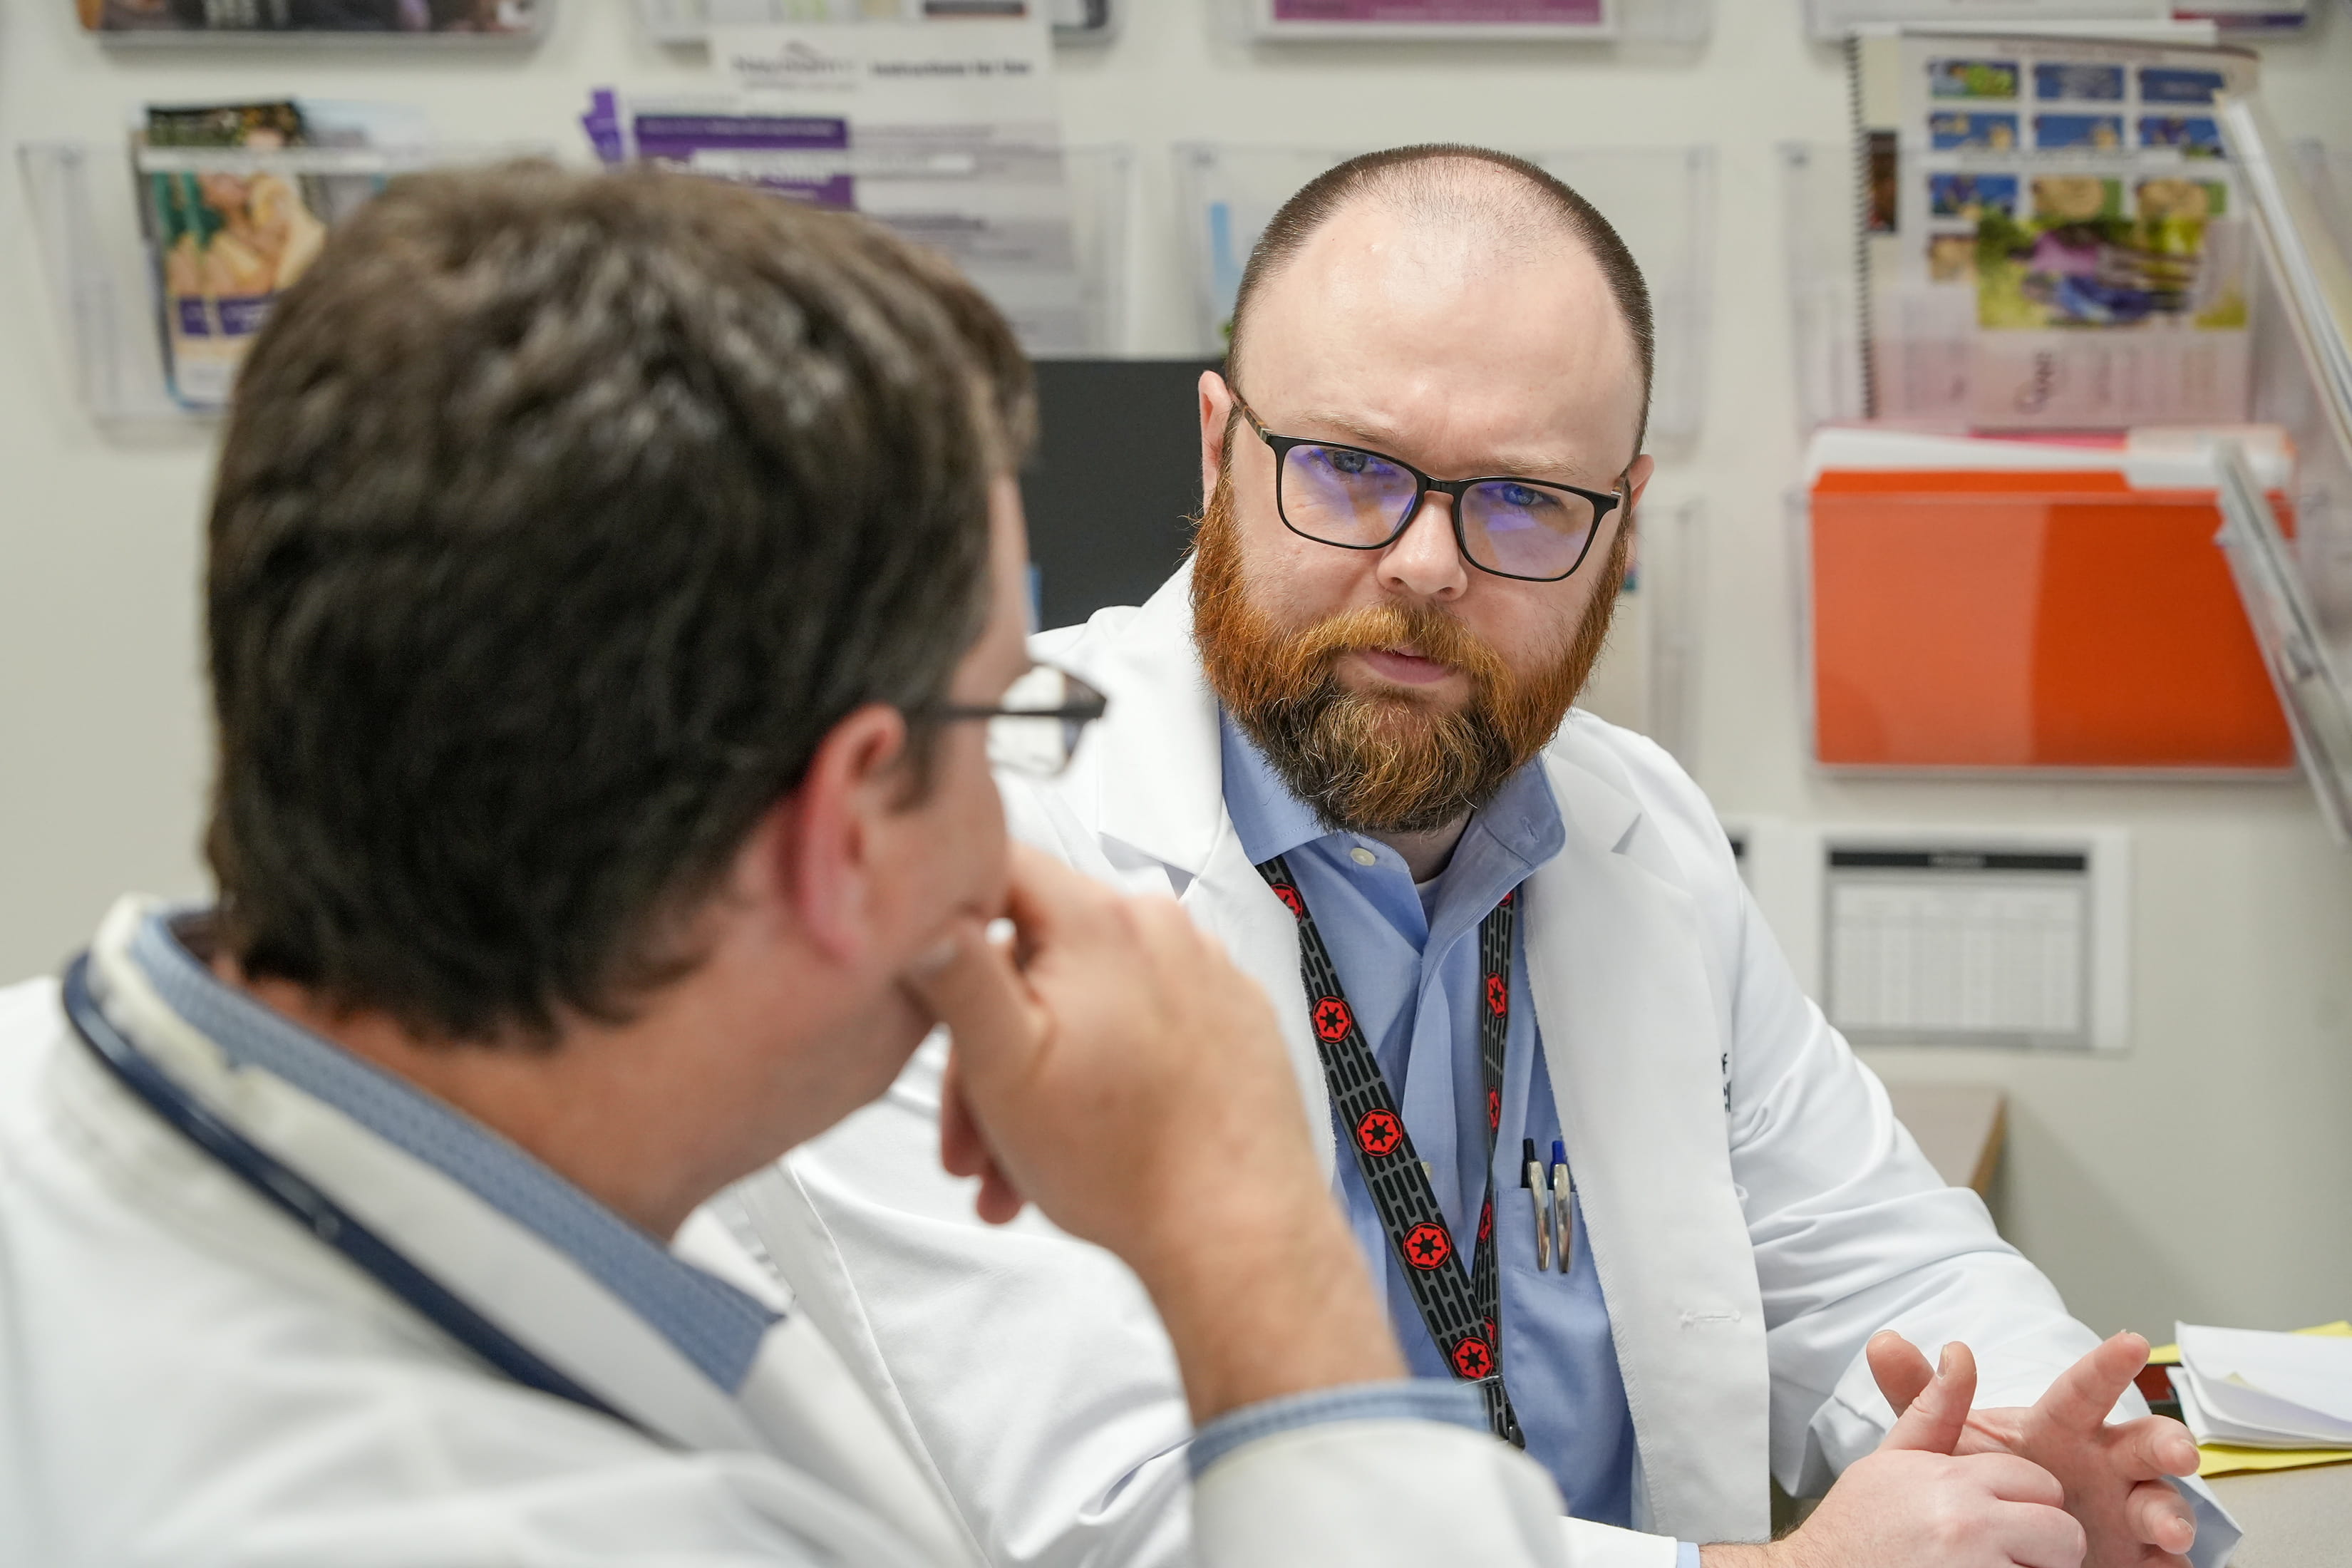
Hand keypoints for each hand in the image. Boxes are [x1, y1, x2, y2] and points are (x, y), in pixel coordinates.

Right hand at [905, 843, 1401, 1418]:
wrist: (1239, 1232)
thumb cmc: (1124, 1163)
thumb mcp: (1003, 1067)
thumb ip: (957, 973)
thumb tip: (925, 906)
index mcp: (1100, 920)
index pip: (999, 866)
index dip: (945, 914)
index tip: (924, 974)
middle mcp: (1162, 928)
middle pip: (1036, 958)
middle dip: (987, 1049)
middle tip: (968, 1143)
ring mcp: (1206, 971)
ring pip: (1088, 1002)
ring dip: (1040, 1078)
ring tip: (1016, 1173)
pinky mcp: (1234, 1017)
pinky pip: (1145, 1024)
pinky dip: (1106, 1074)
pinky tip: (1086, 1143)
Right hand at [1706, 1342, 2083, 1567]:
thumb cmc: (1858, 1528)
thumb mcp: (1891, 1461)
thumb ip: (1935, 1409)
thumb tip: (1960, 1350)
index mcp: (1953, 1479)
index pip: (2040, 1484)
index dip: (2022, 1504)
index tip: (1989, 1522)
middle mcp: (1970, 1523)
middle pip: (2063, 1532)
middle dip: (2042, 1546)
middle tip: (1999, 1555)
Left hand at [1870, 1330, 2199, 1567]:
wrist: (1990, 1536)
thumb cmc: (1983, 1475)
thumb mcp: (1949, 1439)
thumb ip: (1923, 1396)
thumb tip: (1883, 1341)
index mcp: (2061, 1428)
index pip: (2084, 1391)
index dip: (2107, 1366)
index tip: (2130, 1341)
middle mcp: (2103, 1464)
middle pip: (2144, 1445)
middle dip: (2167, 1443)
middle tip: (2179, 1452)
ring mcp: (2123, 1511)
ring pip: (2161, 1503)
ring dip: (2171, 1511)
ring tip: (2169, 1527)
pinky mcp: (2132, 1556)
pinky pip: (2162, 1560)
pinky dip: (2168, 1563)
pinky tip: (2168, 1564)